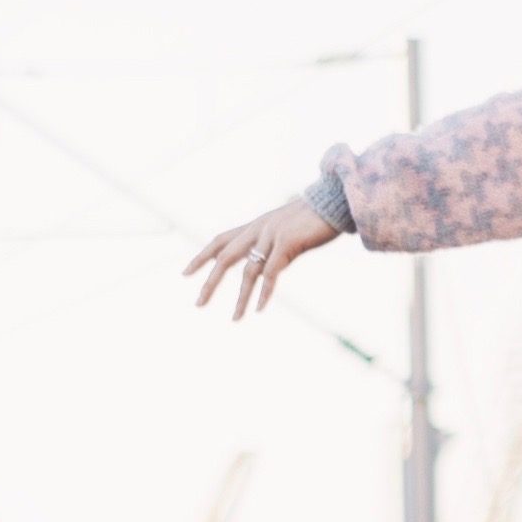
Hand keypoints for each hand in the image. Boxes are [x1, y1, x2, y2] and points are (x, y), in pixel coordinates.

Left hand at [183, 196, 341, 319]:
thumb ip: (273, 247)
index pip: (220, 240)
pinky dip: (264, 292)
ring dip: (240, 298)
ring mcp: (271, 234)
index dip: (201, 256)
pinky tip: (259, 308)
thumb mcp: (288, 230)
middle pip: (225, 257)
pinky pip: (271, 273)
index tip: (185, 273)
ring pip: (248, 271)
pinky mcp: (286, 242)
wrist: (336, 202)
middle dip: (210, 282)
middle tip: (198, 303)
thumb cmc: (316, 218)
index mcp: (255, 225)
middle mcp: (258, 228)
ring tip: (235, 319)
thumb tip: (267, 268)